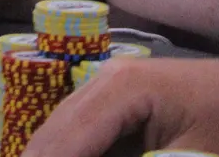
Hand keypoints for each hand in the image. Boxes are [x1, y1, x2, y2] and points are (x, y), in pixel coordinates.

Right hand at [24, 58, 218, 156]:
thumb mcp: (190, 156)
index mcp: (122, 87)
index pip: (69, 134)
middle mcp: (105, 78)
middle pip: (56, 128)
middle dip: (39, 154)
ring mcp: (107, 84)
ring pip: (62, 126)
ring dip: (47, 150)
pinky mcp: (115, 96)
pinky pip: (79, 126)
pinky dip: (68, 147)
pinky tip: (50, 154)